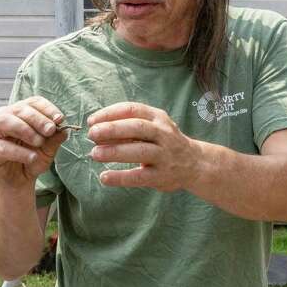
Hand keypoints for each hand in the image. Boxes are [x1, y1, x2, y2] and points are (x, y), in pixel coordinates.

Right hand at [0, 96, 68, 188]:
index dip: (47, 109)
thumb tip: (64, 130)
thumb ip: (55, 139)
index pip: (34, 102)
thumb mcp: (48, 149)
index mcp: (21, 112)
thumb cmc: (33, 158)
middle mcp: (6, 117)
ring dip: (25, 130)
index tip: (60, 119)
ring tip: (39, 142)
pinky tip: (32, 157)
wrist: (20, 179)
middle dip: (38, 119)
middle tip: (50, 130)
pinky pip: (3, 147)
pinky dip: (20, 152)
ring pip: (5, 122)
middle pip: (19, 110)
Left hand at [86, 102, 201, 192]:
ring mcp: (164, 155)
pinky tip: (104, 177)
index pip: (132, 109)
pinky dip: (120, 177)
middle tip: (92, 134)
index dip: (110, 114)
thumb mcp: (152, 128)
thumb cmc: (163, 142)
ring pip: (139, 151)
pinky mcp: (162, 176)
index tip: (91, 121)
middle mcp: (163, 133)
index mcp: (158, 117)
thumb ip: (127, 128)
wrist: (195, 163)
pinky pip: (139, 176)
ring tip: (94, 154)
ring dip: (115, 151)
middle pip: (137, 127)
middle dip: (112, 129)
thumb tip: (96, 130)